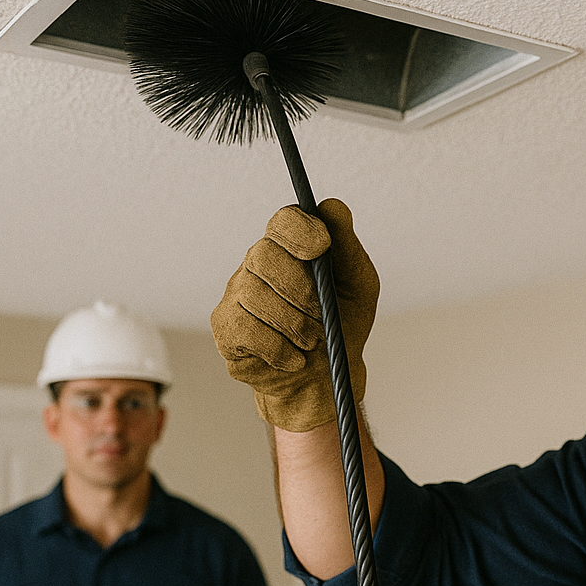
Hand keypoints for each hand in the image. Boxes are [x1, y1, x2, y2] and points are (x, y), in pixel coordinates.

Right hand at [211, 200, 379, 431]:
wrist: (327, 378)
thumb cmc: (342, 325)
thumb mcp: (358, 287)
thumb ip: (347, 247)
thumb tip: (332, 206)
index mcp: (289, 247)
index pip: (284, 220)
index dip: (300, 230)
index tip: (322, 247)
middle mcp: (257, 264)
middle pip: (264, 255)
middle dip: (300, 288)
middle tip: (320, 313)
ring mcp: (236, 295)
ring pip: (255, 295)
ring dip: (294, 323)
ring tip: (312, 340)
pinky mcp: (226, 329)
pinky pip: (246, 330)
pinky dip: (279, 348)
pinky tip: (294, 357)